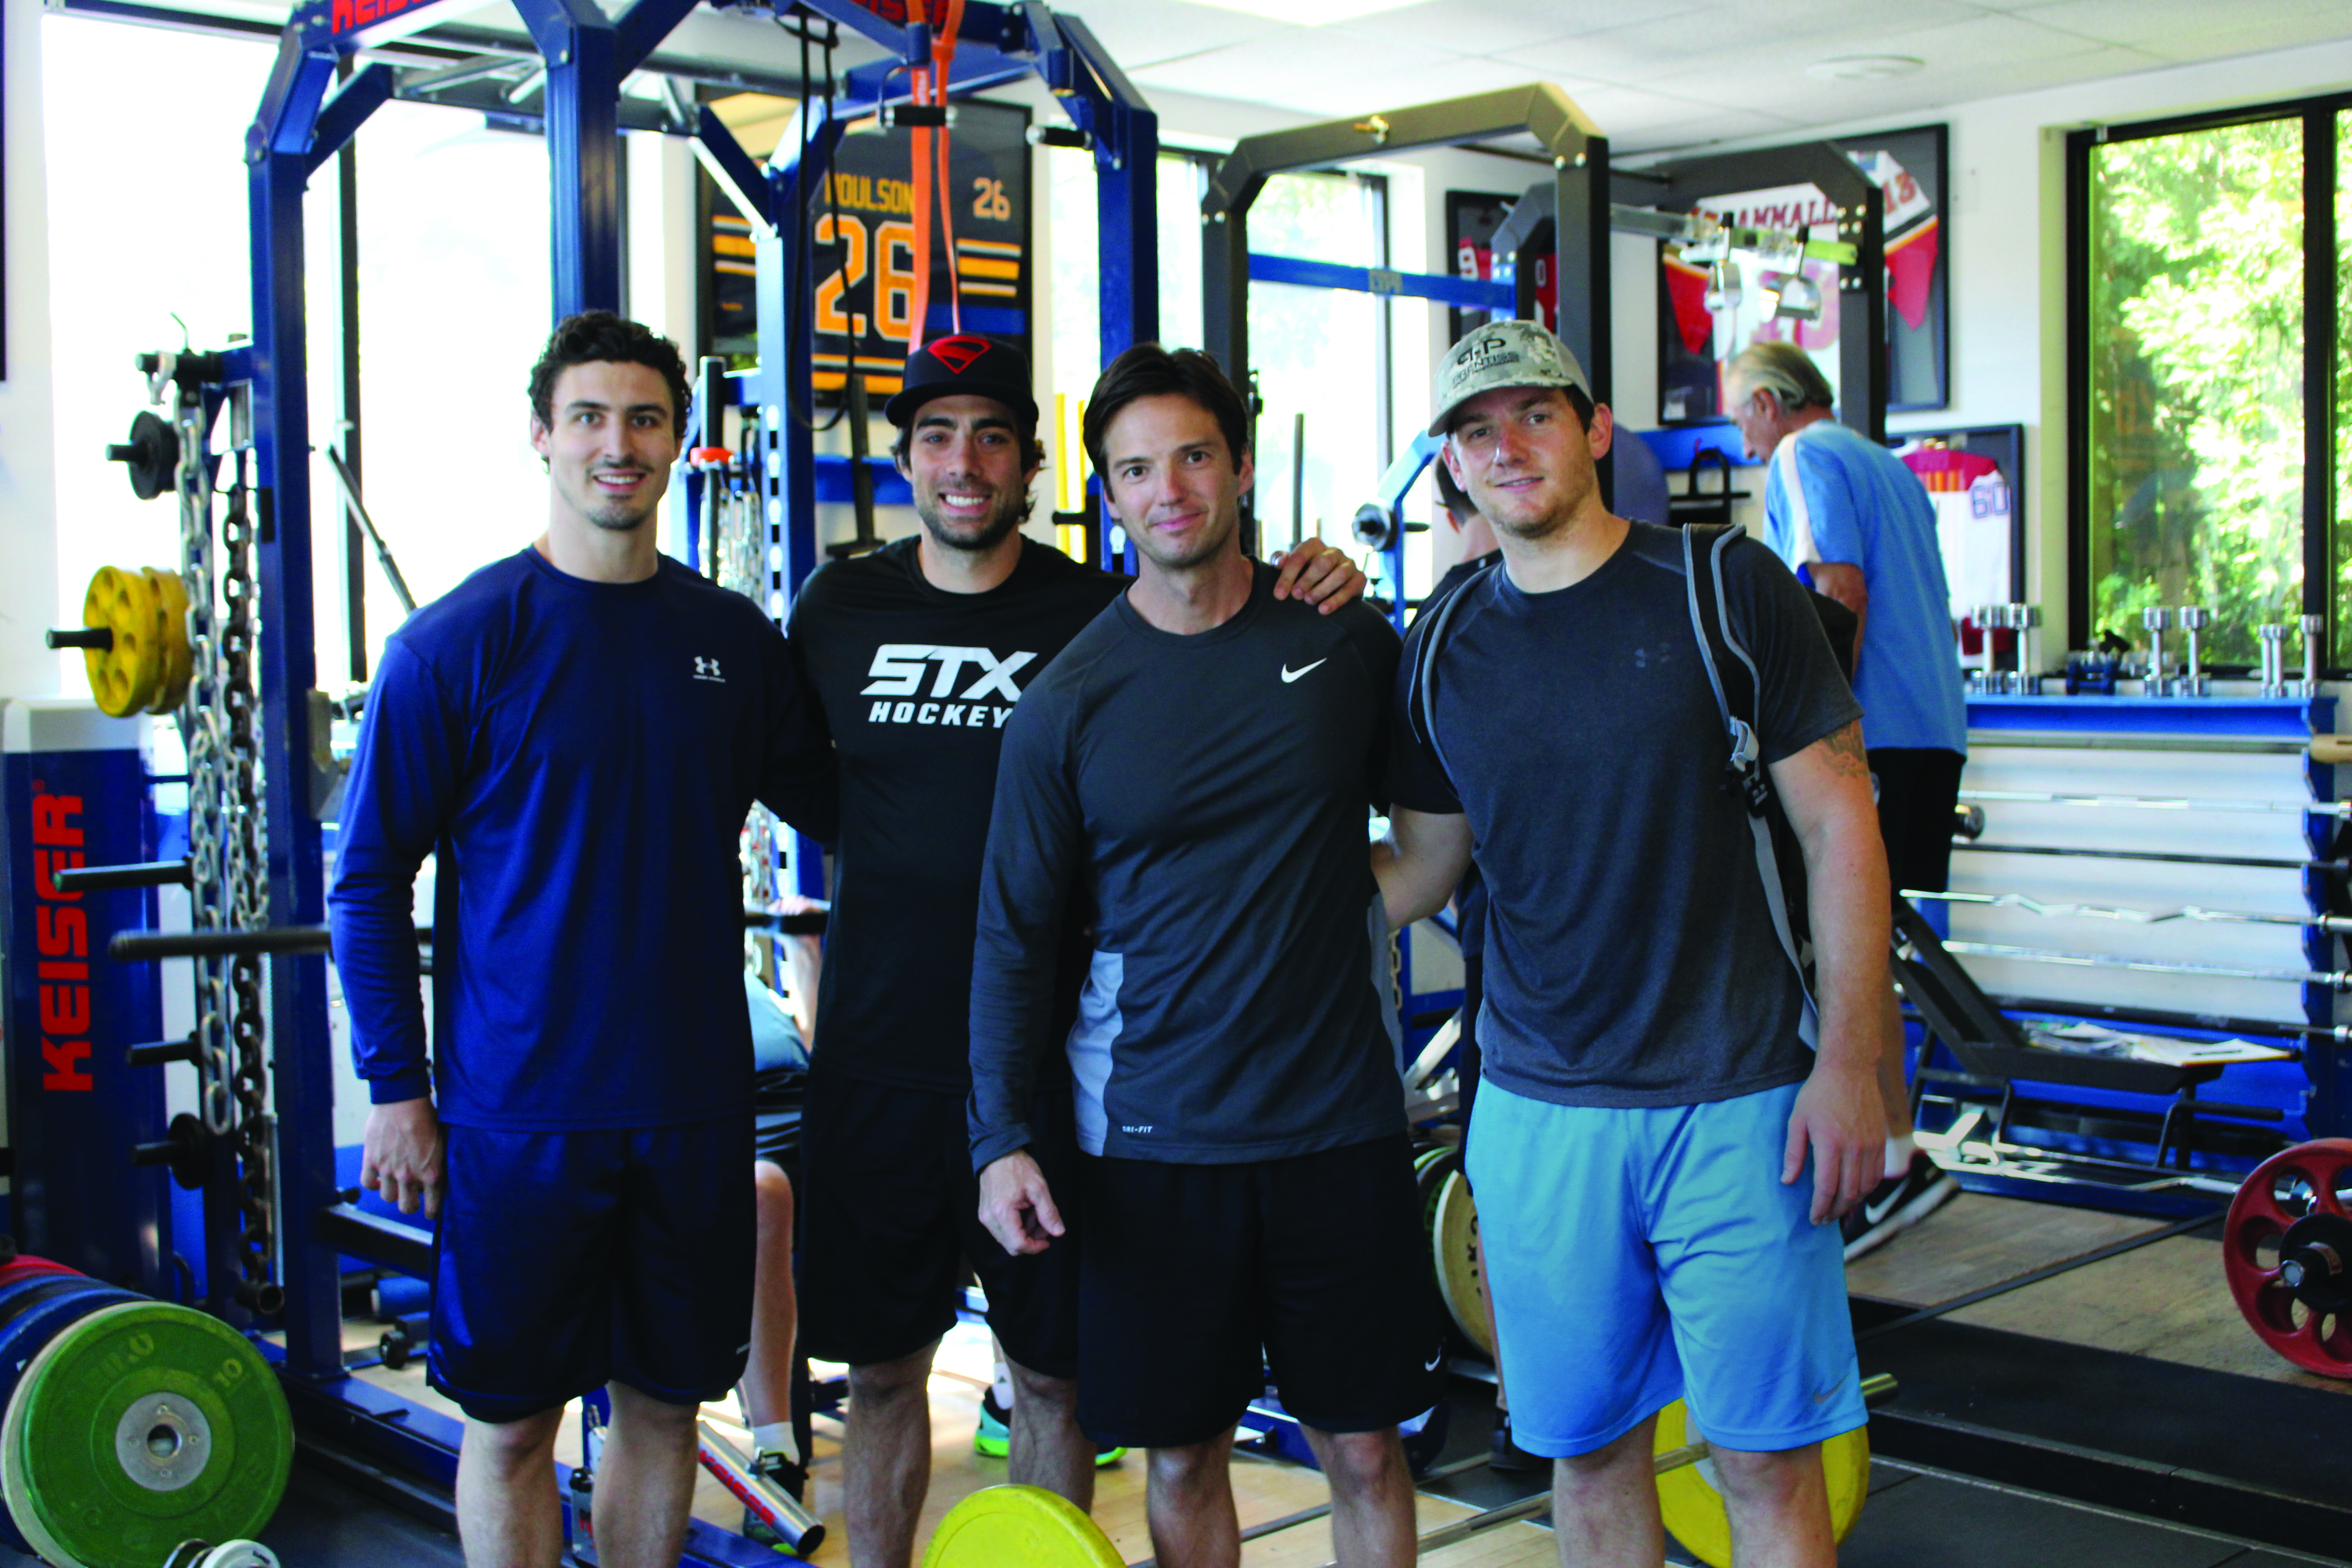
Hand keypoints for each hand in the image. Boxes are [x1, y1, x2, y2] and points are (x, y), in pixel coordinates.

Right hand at [362, 1097, 446, 1219]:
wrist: (403, 1100)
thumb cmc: (428, 1116)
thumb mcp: (443, 1142)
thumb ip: (438, 1163)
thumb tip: (436, 1176)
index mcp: (432, 1173)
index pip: (432, 1207)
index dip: (431, 1212)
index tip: (430, 1211)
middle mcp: (409, 1176)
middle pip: (406, 1208)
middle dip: (409, 1205)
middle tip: (410, 1199)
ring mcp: (388, 1170)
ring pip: (387, 1198)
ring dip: (391, 1192)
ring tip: (394, 1183)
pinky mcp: (371, 1161)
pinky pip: (367, 1184)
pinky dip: (372, 1183)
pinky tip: (378, 1177)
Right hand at [977, 1150, 1063, 1255]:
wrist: (998, 1153)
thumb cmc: (1019, 1168)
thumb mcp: (1039, 1188)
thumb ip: (1049, 1213)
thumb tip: (1059, 1233)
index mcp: (1002, 1213)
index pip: (1018, 1244)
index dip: (1035, 1247)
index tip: (1048, 1240)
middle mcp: (989, 1220)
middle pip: (1011, 1246)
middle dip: (1031, 1240)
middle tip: (1043, 1224)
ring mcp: (985, 1217)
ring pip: (1007, 1240)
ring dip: (1023, 1234)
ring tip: (1034, 1214)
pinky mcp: (984, 1214)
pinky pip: (1001, 1231)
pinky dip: (1015, 1227)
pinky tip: (1024, 1212)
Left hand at [1270, 534, 1366, 612]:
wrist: (1332, 586)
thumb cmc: (1305, 574)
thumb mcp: (1291, 566)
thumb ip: (1280, 560)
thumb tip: (1278, 563)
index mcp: (1314, 545)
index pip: (1300, 556)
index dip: (1288, 575)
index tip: (1279, 595)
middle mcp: (1334, 552)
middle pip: (1323, 563)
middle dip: (1308, 580)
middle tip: (1296, 596)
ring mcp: (1349, 564)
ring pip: (1339, 574)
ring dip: (1322, 589)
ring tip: (1309, 602)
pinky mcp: (1360, 578)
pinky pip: (1350, 588)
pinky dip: (1336, 600)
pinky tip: (1323, 610)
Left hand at [1782, 1055, 1880, 1223]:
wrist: (1850, 1069)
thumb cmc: (1819, 1093)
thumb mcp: (1797, 1120)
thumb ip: (1793, 1153)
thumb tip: (1788, 1180)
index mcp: (1830, 1144)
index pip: (1827, 1188)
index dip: (1821, 1208)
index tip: (1814, 1218)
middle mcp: (1854, 1148)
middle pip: (1848, 1192)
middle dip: (1835, 1211)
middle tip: (1825, 1219)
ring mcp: (1871, 1145)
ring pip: (1866, 1187)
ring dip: (1853, 1204)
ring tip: (1839, 1210)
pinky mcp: (1881, 1141)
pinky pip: (1877, 1174)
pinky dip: (1868, 1189)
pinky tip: (1856, 1193)